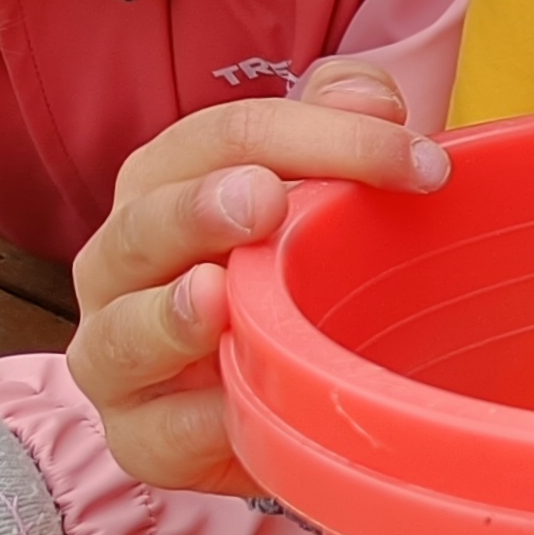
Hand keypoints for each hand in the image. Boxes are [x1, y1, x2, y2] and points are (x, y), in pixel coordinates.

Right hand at [66, 58, 450, 498]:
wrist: (266, 388)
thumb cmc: (285, 270)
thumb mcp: (315, 185)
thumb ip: (334, 123)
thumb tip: (371, 97)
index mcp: (164, 182)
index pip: (225, 137)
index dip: (318, 136)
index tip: (415, 159)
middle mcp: (121, 260)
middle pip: (149, 222)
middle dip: (202, 210)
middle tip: (265, 200)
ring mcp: (117, 351)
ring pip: (123, 331)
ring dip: (171, 316)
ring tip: (217, 296)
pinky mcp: (139, 436)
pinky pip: (155, 434)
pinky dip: (193, 423)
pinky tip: (230, 409)